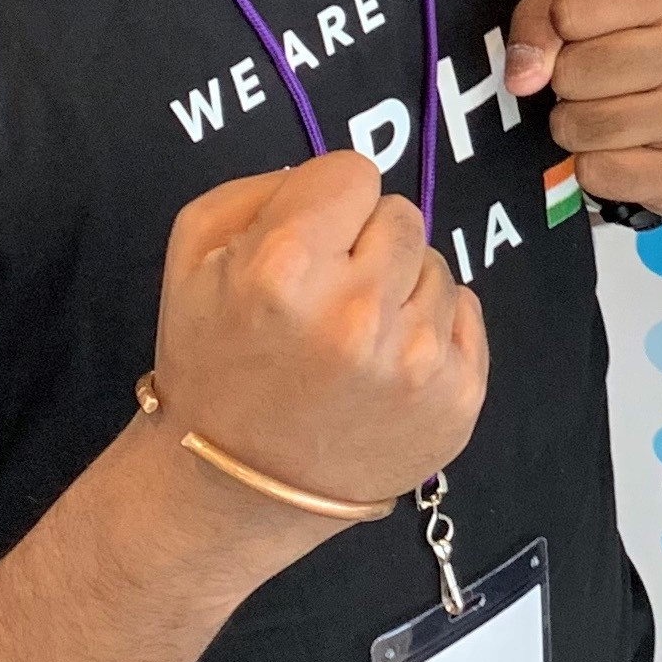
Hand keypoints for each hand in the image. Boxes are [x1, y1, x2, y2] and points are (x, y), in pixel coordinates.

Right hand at [149, 152, 486, 532]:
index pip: (355, 171)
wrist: (235, 490)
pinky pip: (465, 312)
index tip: (307, 245)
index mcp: (285, 265)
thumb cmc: (214, 365)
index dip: (326, 204)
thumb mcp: (195, 256)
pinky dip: (430, 331)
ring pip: (437, 264)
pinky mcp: (458, 399)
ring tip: (352, 340)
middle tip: (327, 299)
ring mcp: (415, 360)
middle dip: (365, 245)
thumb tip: (339, 180)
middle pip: (402, 215)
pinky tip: (384, 368)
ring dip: (400, 290)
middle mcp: (357, 311)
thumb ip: (263, 189)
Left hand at [504, 0, 661, 215]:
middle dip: (568, 78)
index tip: (590, 27)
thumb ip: (538, 16)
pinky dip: (595, 164)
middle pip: (574, 71)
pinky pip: (597, 171)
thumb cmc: (630, 32)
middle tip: (601, 74)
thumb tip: (525, 78)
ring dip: (578, 123)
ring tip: (611, 106)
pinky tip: (627, 143)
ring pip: (583, 125)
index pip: (568, 10)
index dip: (560, 24)